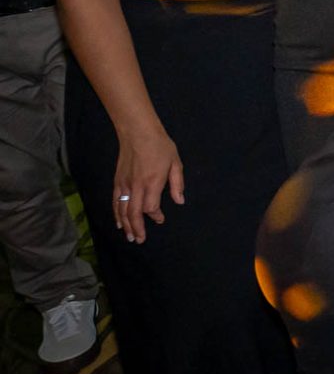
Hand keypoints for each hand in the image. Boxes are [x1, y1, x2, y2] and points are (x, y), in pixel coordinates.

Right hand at [113, 128, 183, 243]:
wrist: (138, 133)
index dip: (155, 216)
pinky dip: (116, 213)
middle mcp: (136, 186)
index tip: (160, 219)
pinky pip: (115, 201)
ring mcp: (124, 184)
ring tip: (130, 237)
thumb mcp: (176, 163)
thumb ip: (177, 184)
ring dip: (126, 225)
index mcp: (152, 182)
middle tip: (139, 240)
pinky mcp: (117, 181)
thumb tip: (180, 201)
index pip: (150, 207)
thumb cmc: (160, 146)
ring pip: (122, 210)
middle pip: (134, 213)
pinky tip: (119, 222)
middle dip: (137, 228)